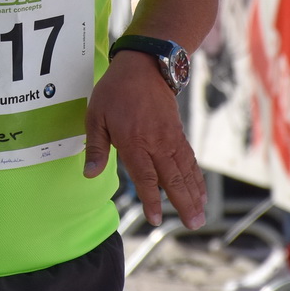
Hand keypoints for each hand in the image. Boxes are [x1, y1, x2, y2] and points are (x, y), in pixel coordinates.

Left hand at [82, 52, 204, 228]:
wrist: (145, 65)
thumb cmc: (115, 91)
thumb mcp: (96, 116)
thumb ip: (95, 147)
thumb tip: (89, 174)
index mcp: (134, 142)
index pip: (145, 177)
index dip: (151, 200)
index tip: (156, 219)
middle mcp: (156, 143)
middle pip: (173, 178)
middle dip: (184, 204)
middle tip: (193, 225)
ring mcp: (171, 138)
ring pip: (186, 171)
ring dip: (194, 194)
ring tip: (201, 215)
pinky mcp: (179, 133)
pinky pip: (190, 159)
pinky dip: (196, 177)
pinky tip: (200, 191)